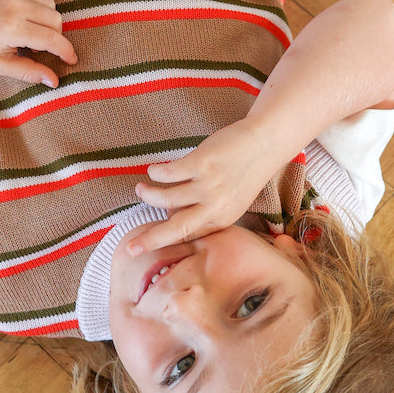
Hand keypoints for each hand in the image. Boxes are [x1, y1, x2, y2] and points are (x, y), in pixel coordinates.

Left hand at [0, 0, 76, 84]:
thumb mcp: (0, 66)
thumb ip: (29, 72)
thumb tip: (54, 81)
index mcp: (10, 28)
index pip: (51, 39)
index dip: (66, 52)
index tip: (72, 61)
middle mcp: (13, 6)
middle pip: (56, 20)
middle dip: (55, 37)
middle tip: (37, 51)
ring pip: (50, 4)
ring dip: (48, 21)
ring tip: (29, 36)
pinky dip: (38, 7)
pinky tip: (24, 21)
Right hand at [124, 120, 273, 256]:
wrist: (263, 144)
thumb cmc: (244, 173)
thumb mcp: (232, 202)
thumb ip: (208, 214)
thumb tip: (173, 218)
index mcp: (223, 220)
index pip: (188, 236)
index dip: (164, 241)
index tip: (144, 248)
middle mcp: (216, 206)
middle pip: (176, 228)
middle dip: (151, 240)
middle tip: (130, 248)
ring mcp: (209, 185)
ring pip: (167, 198)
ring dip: (149, 195)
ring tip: (140, 190)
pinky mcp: (202, 163)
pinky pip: (169, 173)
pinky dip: (156, 173)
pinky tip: (152, 171)